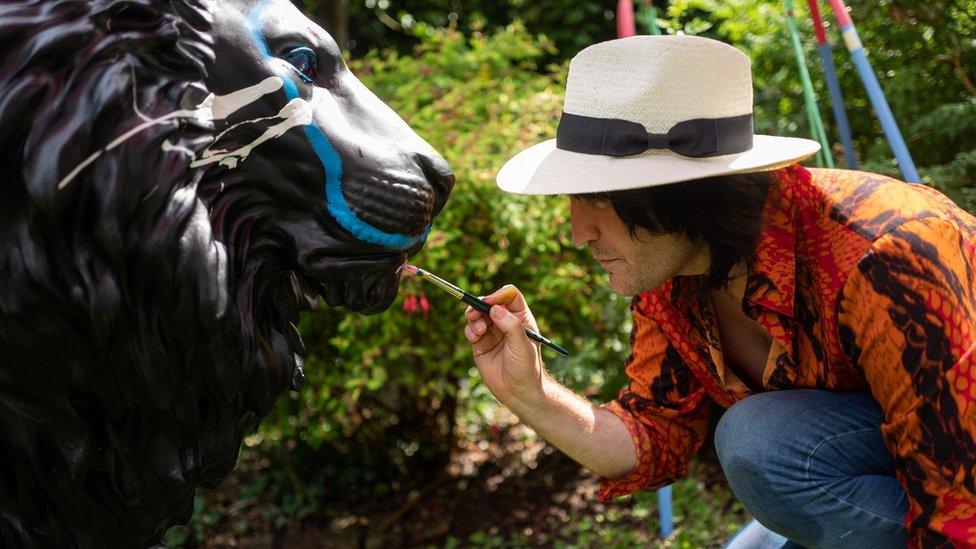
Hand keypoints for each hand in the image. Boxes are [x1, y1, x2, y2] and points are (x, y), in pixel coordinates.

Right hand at [463, 285, 544, 407]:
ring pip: (478, 315)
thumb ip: (511, 326)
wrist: (518, 393)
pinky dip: (470, 330)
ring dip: (474, 318)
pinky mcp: (481, 344)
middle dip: (480, 305)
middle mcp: (506, 322)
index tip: (489, 302)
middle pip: (489, 303)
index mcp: (521, 318)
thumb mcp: (522, 346)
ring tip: (478, 332)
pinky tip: (474, 338)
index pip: (509, 296)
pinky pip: (471, 330)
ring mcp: (492, 332)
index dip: (498, 295)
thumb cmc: (526, 369)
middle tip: (475, 313)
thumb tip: (495, 308)